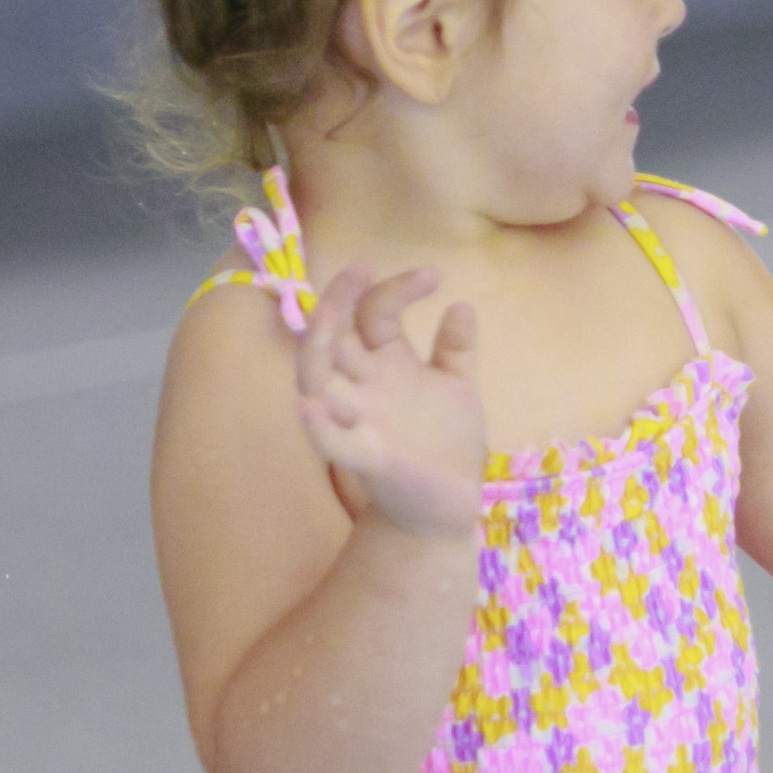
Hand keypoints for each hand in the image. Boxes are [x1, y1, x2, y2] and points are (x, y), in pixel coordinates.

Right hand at [293, 262, 485, 539]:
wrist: (447, 506)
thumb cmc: (445, 442)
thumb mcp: (456, 387)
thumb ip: (455, 348)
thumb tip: (462, 304)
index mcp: (387, 365)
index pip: (374, 313)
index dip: (396, 288)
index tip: (435, 274)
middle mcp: (365, 386)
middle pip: (332, 335)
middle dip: (337, 299)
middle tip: (361, 266)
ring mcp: (359, 420)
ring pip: (315, 379)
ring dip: (315, 346)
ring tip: (326, 315)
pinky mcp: (365, 458)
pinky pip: (330, 440)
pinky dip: (317, 423)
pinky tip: (310, 403)